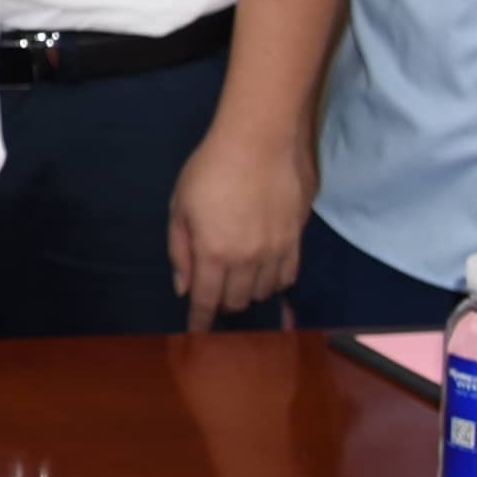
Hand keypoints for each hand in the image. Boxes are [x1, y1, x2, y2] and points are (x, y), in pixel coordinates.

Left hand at [165, 118, 313, 325]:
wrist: (259, 143)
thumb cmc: (210, 170)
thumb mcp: (180, 207)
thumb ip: (180, 250)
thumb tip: (183, 288)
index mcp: (213, 253)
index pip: (207, 301)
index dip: (200, 321)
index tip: (196, 333)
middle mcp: (247, 260)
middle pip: (236, 301)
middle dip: (221, 303)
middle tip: (214, 293)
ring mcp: (275, 252)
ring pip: (263, 293)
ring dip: (248, 293)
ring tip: (238, 281)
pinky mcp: (296, 241)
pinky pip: (287, 277)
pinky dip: (274, 283)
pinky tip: (264, 274)